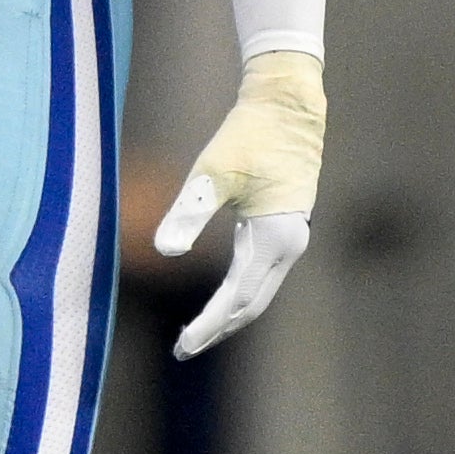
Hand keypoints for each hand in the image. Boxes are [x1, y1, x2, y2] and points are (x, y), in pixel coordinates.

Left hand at [153, 51, 322, 358]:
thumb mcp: (212, 172)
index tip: (182, 346)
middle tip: (182, 350)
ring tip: (196, 333)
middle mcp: (290, 246)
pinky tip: (220, 297)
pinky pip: (262, 274)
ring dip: (229, 315)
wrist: (287, 104)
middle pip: (252, 305)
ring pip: (260, 292)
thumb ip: (188, 213)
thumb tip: (162, 253)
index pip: (237, 298)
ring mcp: (292, 238)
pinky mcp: (286, 227)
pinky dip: (240, 293)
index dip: (209, 325)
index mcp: (275, 239)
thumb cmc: (249, 134)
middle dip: (218, 329)